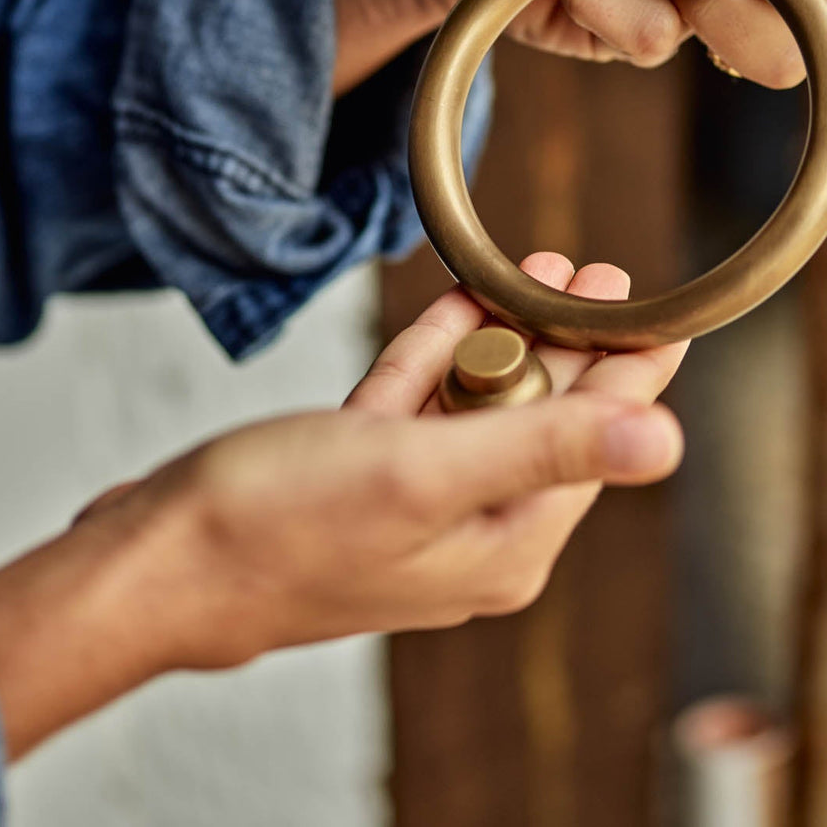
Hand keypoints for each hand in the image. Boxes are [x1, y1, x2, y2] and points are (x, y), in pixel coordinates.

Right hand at [0, 253, 684, 759]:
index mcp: (504, 541)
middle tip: (594, 269)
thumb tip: (667, 440)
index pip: (598, 443)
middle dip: (569, 339)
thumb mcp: (426, 472)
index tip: (657, 310)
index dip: (631, 370)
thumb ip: (547, 447)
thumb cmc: (280, 526)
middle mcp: (469, 527)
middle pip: (544, 418)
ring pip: (479, 404)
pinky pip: (420, 402)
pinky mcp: (361, 474)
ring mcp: (413, 500)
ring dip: (503, 335)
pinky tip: (463, 301)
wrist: (158, 558)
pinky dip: (439, 350)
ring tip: (536, 268)